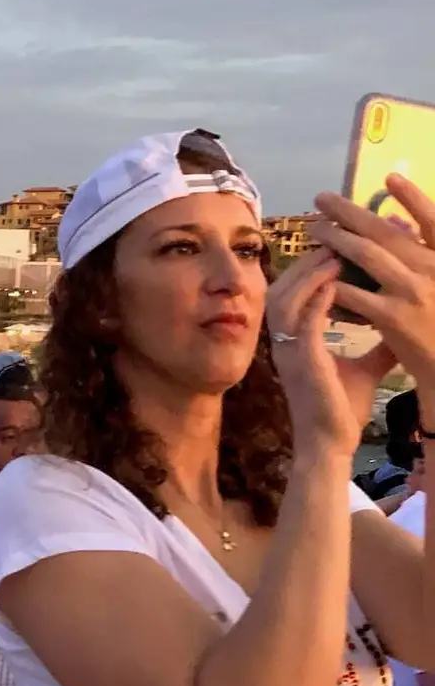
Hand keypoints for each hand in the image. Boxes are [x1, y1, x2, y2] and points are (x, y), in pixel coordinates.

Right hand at [264, 250, 371, 459]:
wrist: (331, 445)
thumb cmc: (341, 410)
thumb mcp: (366, 368)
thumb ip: (378, 344)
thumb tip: (402, 323)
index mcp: (295, 341)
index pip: (294, 292)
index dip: (310, 267)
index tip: (337, 245)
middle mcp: (285, 342)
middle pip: (282, 287)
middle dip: (306, 261)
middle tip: (334, 240)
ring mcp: (288, 351)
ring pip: (285, 299)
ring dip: (308, 275)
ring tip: (334, 255)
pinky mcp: (300, 363)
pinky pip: (300, 323)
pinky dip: (315, 300)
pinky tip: (334, 284)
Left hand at [313, 177, 434, 391]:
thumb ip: (425, 260)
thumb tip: (402, 230)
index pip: (434, 221)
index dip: (414, 197)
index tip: (391, 176)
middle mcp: (433, 269)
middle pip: (387, 232)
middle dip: (352, 212)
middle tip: (323, 199)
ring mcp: (413, 292)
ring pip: (367, 256)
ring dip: (338, 239)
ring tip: (316, 229)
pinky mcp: (392, 317)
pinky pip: (355, 293)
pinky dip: (335, 282)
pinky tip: (317, 273)